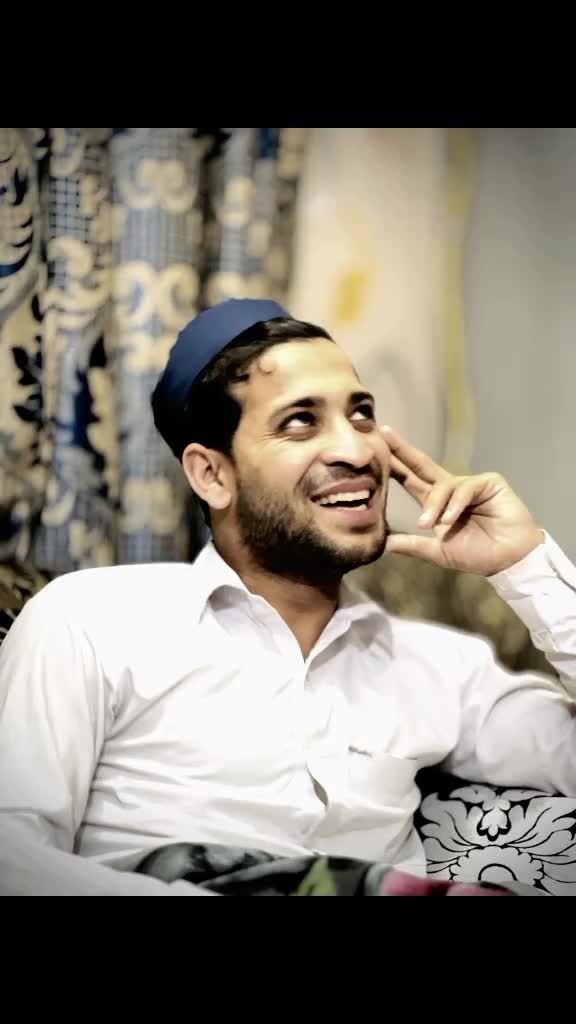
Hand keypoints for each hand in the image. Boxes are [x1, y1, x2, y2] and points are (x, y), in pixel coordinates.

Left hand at [382, 426, 543, 575]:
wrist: (508, 559)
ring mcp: (470, 484)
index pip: (411, 480)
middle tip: (384, 434)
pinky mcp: (489, 482)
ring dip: (435, 505)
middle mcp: (451, 489)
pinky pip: (465, 489)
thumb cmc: (477, 555)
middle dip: (403, 450)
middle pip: (422, 465)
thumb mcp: (438, 551)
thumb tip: (383, 544)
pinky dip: (455, 505)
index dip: (395, 466)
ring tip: (430, 524)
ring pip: (443, 486)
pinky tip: (450, 520)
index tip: (377, 452)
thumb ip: (412, 545)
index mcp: (437, 503)